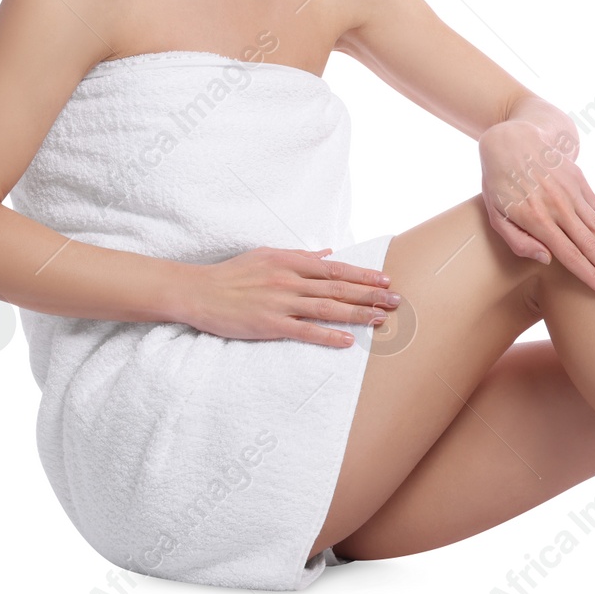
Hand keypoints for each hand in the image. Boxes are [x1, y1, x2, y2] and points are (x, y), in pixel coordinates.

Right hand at [180, 246, 400, 346]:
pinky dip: (327, 336)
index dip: (363, 274)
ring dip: (357, 314)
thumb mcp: (267, 255)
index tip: (385, 279)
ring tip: (380, 318)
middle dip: (370, 294)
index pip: (335, 269)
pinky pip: (304, 331)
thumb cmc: (232, 274)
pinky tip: (347, 341)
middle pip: (338, 287)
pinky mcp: (269, 325)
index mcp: (290, 262)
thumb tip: (328, 252)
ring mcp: (280, 303)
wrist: (198, 291)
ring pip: (327, 308)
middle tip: (396, 300)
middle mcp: (289, 280)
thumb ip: (300, 256)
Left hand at [479, 120, 594, 295]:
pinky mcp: (580, 181)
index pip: (569, 254)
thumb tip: (546, 259)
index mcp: (536, 219)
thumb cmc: (499, 184)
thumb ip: (519, 242)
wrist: (512, 140)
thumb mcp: (495, 216)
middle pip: (590, 245)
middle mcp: (558, 207)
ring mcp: (571, 192)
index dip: (589, 274)